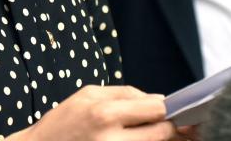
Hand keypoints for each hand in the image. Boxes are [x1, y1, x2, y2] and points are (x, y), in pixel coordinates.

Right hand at [8, 85, 176, 140]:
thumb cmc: (63, 122)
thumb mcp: (89, 95)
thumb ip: (126, 94)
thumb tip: (159, 101)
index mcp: (105, 114)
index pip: (156, 110)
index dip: (167, 109)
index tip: (168, 110)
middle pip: (162, 133)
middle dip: (166, 128)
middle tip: (162, 126)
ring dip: (155, 140)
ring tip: (142, 134)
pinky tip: (133, 140)